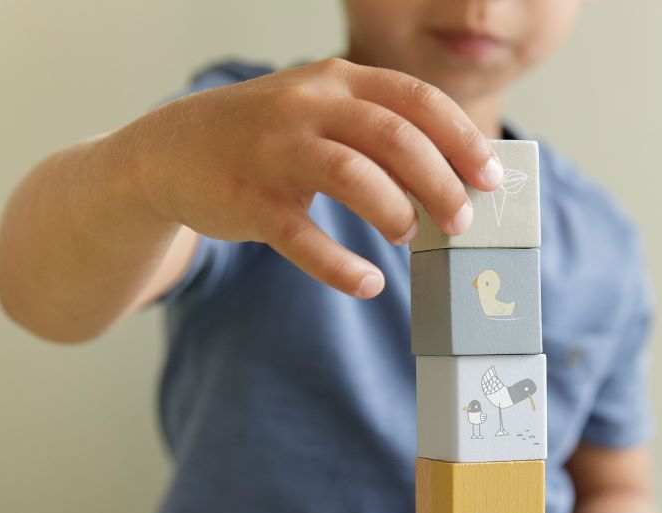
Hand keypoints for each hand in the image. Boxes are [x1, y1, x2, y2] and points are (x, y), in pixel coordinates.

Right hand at [119, 58, 501, 297]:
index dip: (461, 140)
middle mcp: (307, 106)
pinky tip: (368, 283)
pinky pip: (302, 237)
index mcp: (337, 80)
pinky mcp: (248, 200)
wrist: (170, 151)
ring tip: (409, 236)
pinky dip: (340, 265)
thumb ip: (379, 138)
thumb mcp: (322, 116)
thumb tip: (453, 184)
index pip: (416, 99)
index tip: (491, 178)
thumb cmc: (269, 140)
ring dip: (395, 212)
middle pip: (393, 137)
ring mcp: (274, 151)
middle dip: (440, 183)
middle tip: (462, 222)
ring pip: (352, 175)